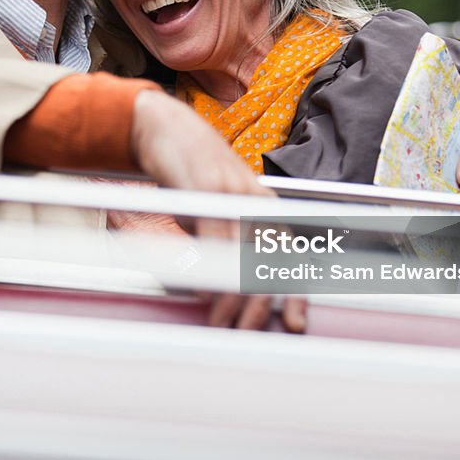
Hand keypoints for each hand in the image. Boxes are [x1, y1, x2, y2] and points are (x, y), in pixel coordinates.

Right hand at [130, 90, 305, 331]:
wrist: (163, 127)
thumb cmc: (188, 171)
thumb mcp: (214, 208)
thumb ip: (224, 242)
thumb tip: (220, 287)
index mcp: (264, 205)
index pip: (291, 256)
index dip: (297, 292)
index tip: (295, 323)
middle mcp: (255, 199)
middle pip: (271, 262)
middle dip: (260, 306)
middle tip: (245, 332)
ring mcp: (231, 193)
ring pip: (245, 256)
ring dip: (233, 297)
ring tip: (222, 321)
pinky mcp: (205, 188)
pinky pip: (216, 238)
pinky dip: (213, 269)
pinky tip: (207, 291)